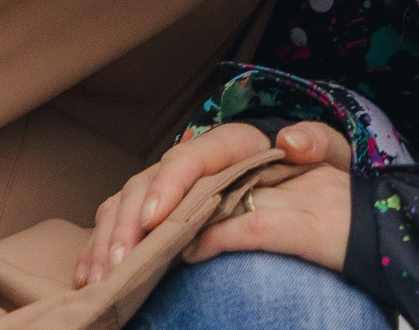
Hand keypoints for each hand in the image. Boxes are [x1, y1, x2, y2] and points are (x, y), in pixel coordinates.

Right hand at [75, 120, 344, 286]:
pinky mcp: (160, 216)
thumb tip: (291, 142)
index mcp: (233, 145)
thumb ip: (317, 142)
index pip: (194, 155)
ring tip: (99, 276)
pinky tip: (88, 276)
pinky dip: (100, 247)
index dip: (171, 183)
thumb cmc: (316, 172)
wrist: (313, 189)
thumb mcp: (330, 152)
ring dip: (109, 239)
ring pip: (127, 204)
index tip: (158, 217)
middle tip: (122, 261)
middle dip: (130, 222)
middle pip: (149, 182)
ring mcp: (173, 189)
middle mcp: (194, 163)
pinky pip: (120, 225)